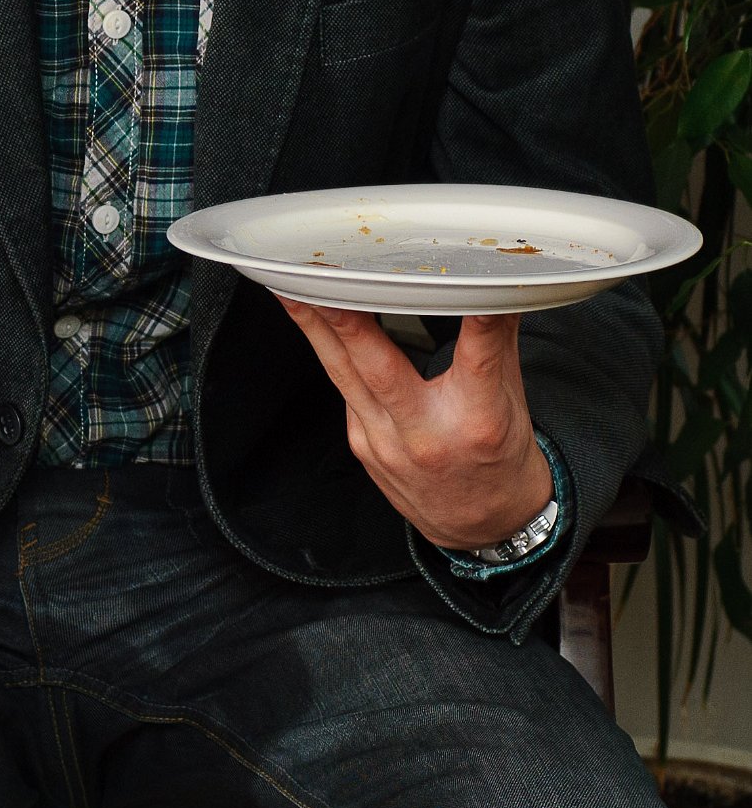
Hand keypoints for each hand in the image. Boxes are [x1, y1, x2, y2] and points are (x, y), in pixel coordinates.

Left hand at [278, 303, 552, 549]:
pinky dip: (331, 356)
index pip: (477, 354)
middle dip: (344, 320)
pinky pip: (344, 392)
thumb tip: (497, 285)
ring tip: (292, 289)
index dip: (472, 313)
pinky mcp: (363, 447)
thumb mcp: (514, 400)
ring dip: (314, 329)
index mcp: (478, 420)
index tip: (459, 277)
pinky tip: (317, 326)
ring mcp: (386, 445)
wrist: (482, 530)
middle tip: (319, 278)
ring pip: (343, 375)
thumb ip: (498, 340)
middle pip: (378, 368)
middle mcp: (427, 435)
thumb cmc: (499, 461)